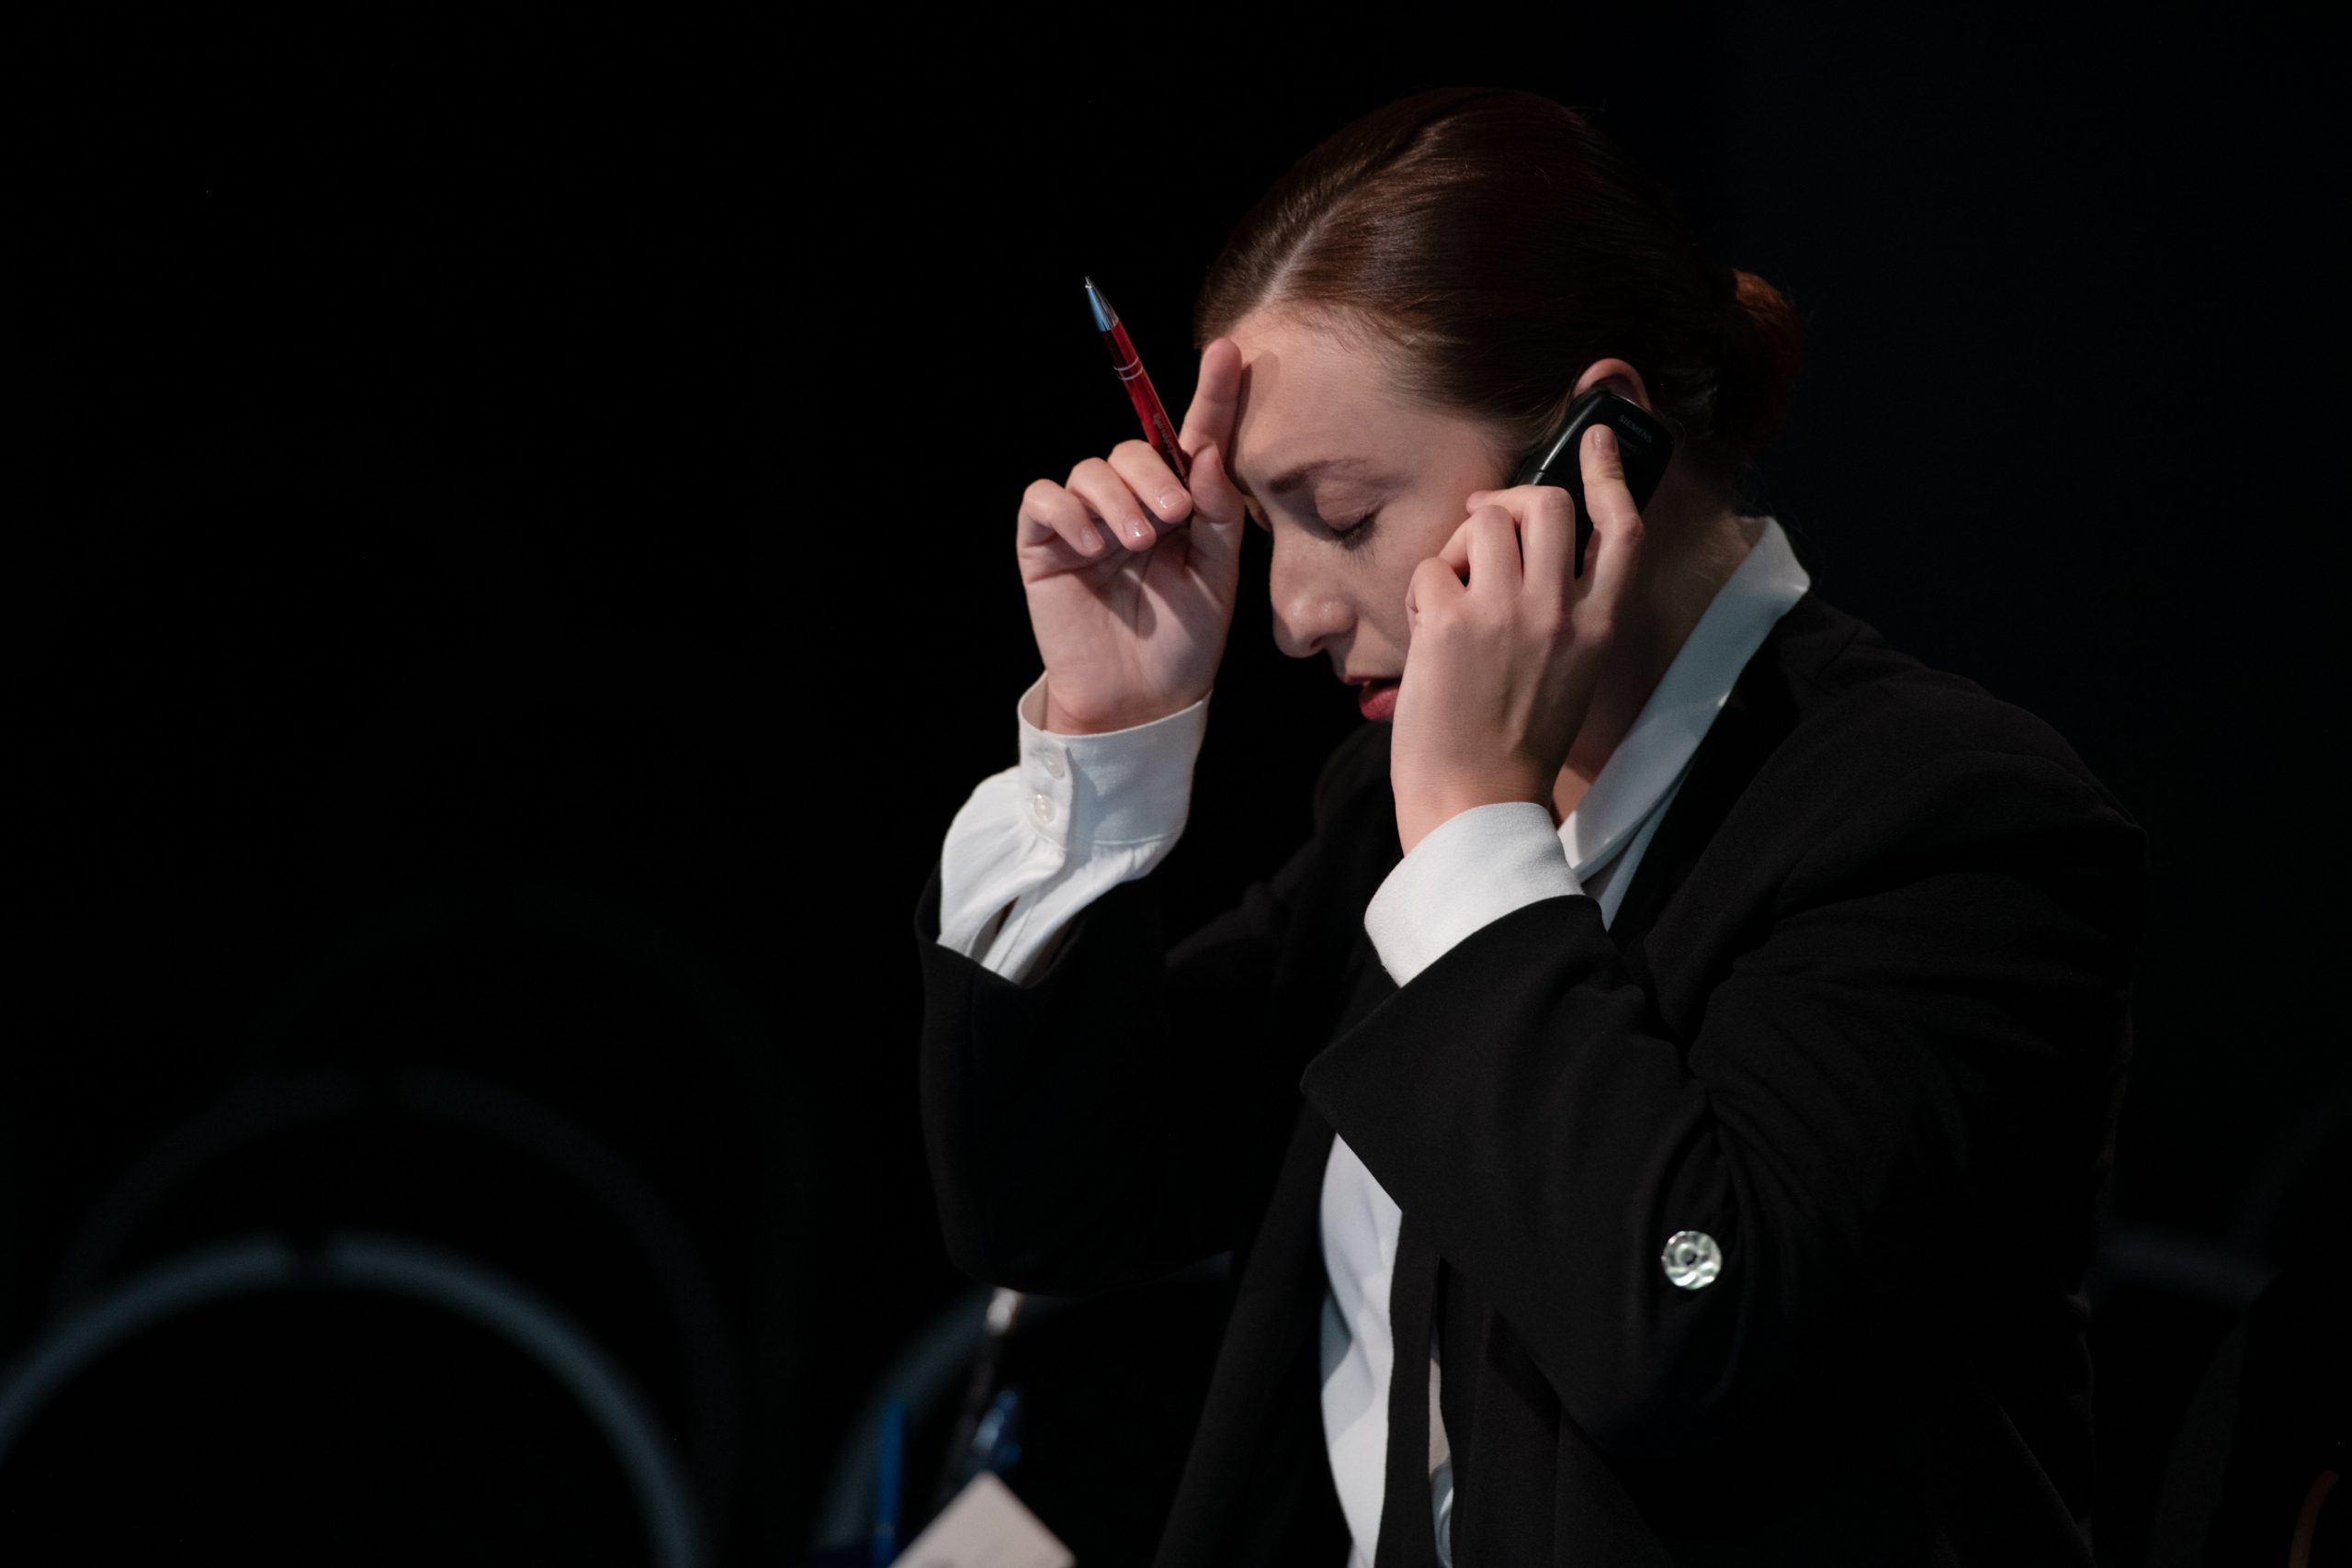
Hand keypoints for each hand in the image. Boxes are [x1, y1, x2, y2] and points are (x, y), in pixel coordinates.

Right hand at [1013, 338, 1250, 733]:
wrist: (1142, 701)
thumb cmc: (1185, 641)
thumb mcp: (1218, 576)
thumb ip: (1219, 513)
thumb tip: (1207, 452)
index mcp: (1180, 506)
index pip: (1192, 439)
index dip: (1211, 396)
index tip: (1229, 354)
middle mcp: (1130, 505)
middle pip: (1132, 448)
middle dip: (1155, 473)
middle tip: (1176, 516)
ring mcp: (1085, 523)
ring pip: (1090, 470)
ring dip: (1117, 500)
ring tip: (1137, 545)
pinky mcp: (1045, 546)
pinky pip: (1044, 499)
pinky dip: (1068, 512)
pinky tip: (1093, 547)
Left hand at [1389, 424, 1645, 855]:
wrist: (1476, 803)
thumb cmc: (1513, 743)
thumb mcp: (1568, 674)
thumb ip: (1562, 612)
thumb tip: (1524, 550)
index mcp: (1600, 627)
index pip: (1622, 529)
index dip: (1610, 474)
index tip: (1598, 436)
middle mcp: (1561, 612)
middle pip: (1546, 505)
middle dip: (1509, 502)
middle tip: (1483, 526)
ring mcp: (1506, 615)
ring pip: (1485, 522)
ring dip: (1460, 545)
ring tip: (1451, 592)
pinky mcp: (1451, 625)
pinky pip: (1430, 569)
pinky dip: (1421, 593)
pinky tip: (1425, 635)